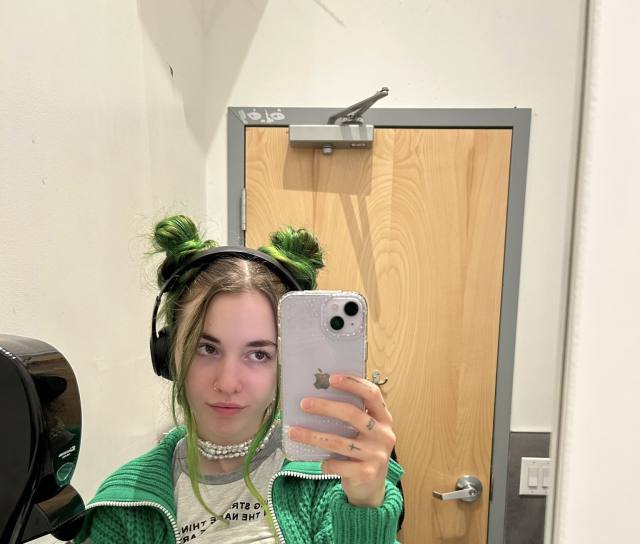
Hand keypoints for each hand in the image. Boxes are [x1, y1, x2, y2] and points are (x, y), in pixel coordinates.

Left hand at [288, 373, 395, 506]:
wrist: (371, 488)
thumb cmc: (363, 451)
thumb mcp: (365, 432)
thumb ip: (353, 415)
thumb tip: (318, 394)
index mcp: (384, 418)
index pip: (372, 394)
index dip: (353, 383)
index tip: (331, 378)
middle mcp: (384, 435)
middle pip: (353, 415)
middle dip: (326, 407)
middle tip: (304, 404)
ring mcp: (377, 455)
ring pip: (339, 441)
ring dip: (313, 436)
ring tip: (294, 431)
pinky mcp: (367, 473)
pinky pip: (338, 463)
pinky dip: (325, 461)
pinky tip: (318, 460)